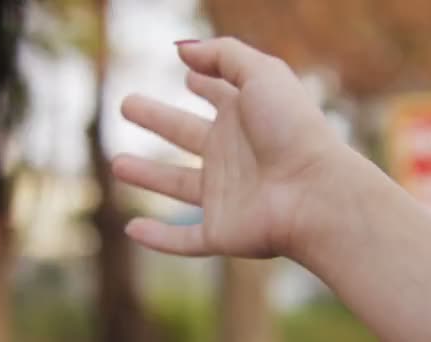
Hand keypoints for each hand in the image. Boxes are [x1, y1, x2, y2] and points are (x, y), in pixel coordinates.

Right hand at [112, 37, 350, 257]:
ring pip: (178, 186)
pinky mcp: (221, 232)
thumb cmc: (292, 129)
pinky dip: (158, 239)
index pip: (219, 96)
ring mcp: (226, 196)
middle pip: (185, 135)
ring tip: (116, 163)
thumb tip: (182, 50)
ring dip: (148, 175)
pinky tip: (132, 229)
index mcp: (244, 118)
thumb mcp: (262, 74)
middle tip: (127, 104)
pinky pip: (184, 240)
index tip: (188, 73)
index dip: (204, 83)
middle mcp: (232, 156)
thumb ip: (223, 54)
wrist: (313, 192)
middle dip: (156, 119)